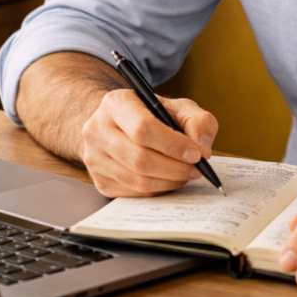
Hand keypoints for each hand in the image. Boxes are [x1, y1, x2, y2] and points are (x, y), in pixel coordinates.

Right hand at [81, 88, 218, 196]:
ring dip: (169, 181)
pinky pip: (134, 193)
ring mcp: (94, 158)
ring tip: (186, 174)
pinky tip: (169, 179)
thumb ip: (198, 121)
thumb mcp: (178, 107)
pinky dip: (158, 189)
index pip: (142, 128)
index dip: (173, 145)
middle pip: (139, 158)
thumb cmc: (151, 114)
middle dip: (175, 168)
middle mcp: (97, 130)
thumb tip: (202, 148)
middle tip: (196, 169)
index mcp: (115, 103)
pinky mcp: (99, 181)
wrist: (118, 124)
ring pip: (137, 180)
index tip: (196, 154)